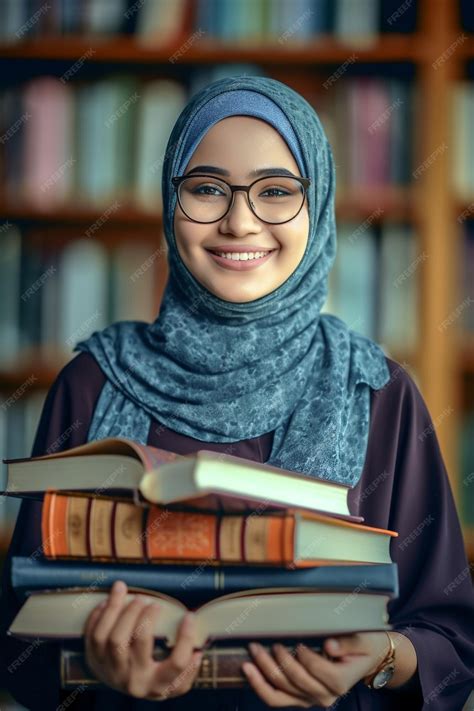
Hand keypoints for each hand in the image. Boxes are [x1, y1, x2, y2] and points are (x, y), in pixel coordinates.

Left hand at [84, 580, 202, 700]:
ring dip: (120, 610)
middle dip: (147, 615)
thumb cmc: (156, 676)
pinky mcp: (94, 660)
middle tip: (153, 602)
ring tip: (131, 594)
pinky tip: (111, 600)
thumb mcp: (175, 679)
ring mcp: (111, 670)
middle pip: (138, 642)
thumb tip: (196, 647)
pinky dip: (101, 614)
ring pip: (111, 637)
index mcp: (157, 685)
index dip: (185, 638)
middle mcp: (133, 680)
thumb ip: (188, 667)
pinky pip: (93, 634)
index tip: (189, 615)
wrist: (126, 687)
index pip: (176, 663)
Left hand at [242, 631, 392, 707]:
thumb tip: (329, 646)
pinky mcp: (300, 697)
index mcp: (341, 682)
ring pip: (282, 691)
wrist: (366, 659)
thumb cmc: (364, 646)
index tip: (299, 642)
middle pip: (296, 681)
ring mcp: (311, 699)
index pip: (318, 671)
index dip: (307, 657)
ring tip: (253, 651)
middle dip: (280, 661)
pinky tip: (249, 671)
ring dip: (264, 671)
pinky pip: (276, 698)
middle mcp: (325, 695)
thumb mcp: (362, 640)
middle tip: (270, 642)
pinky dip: (260, 686)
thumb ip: (346, 643)